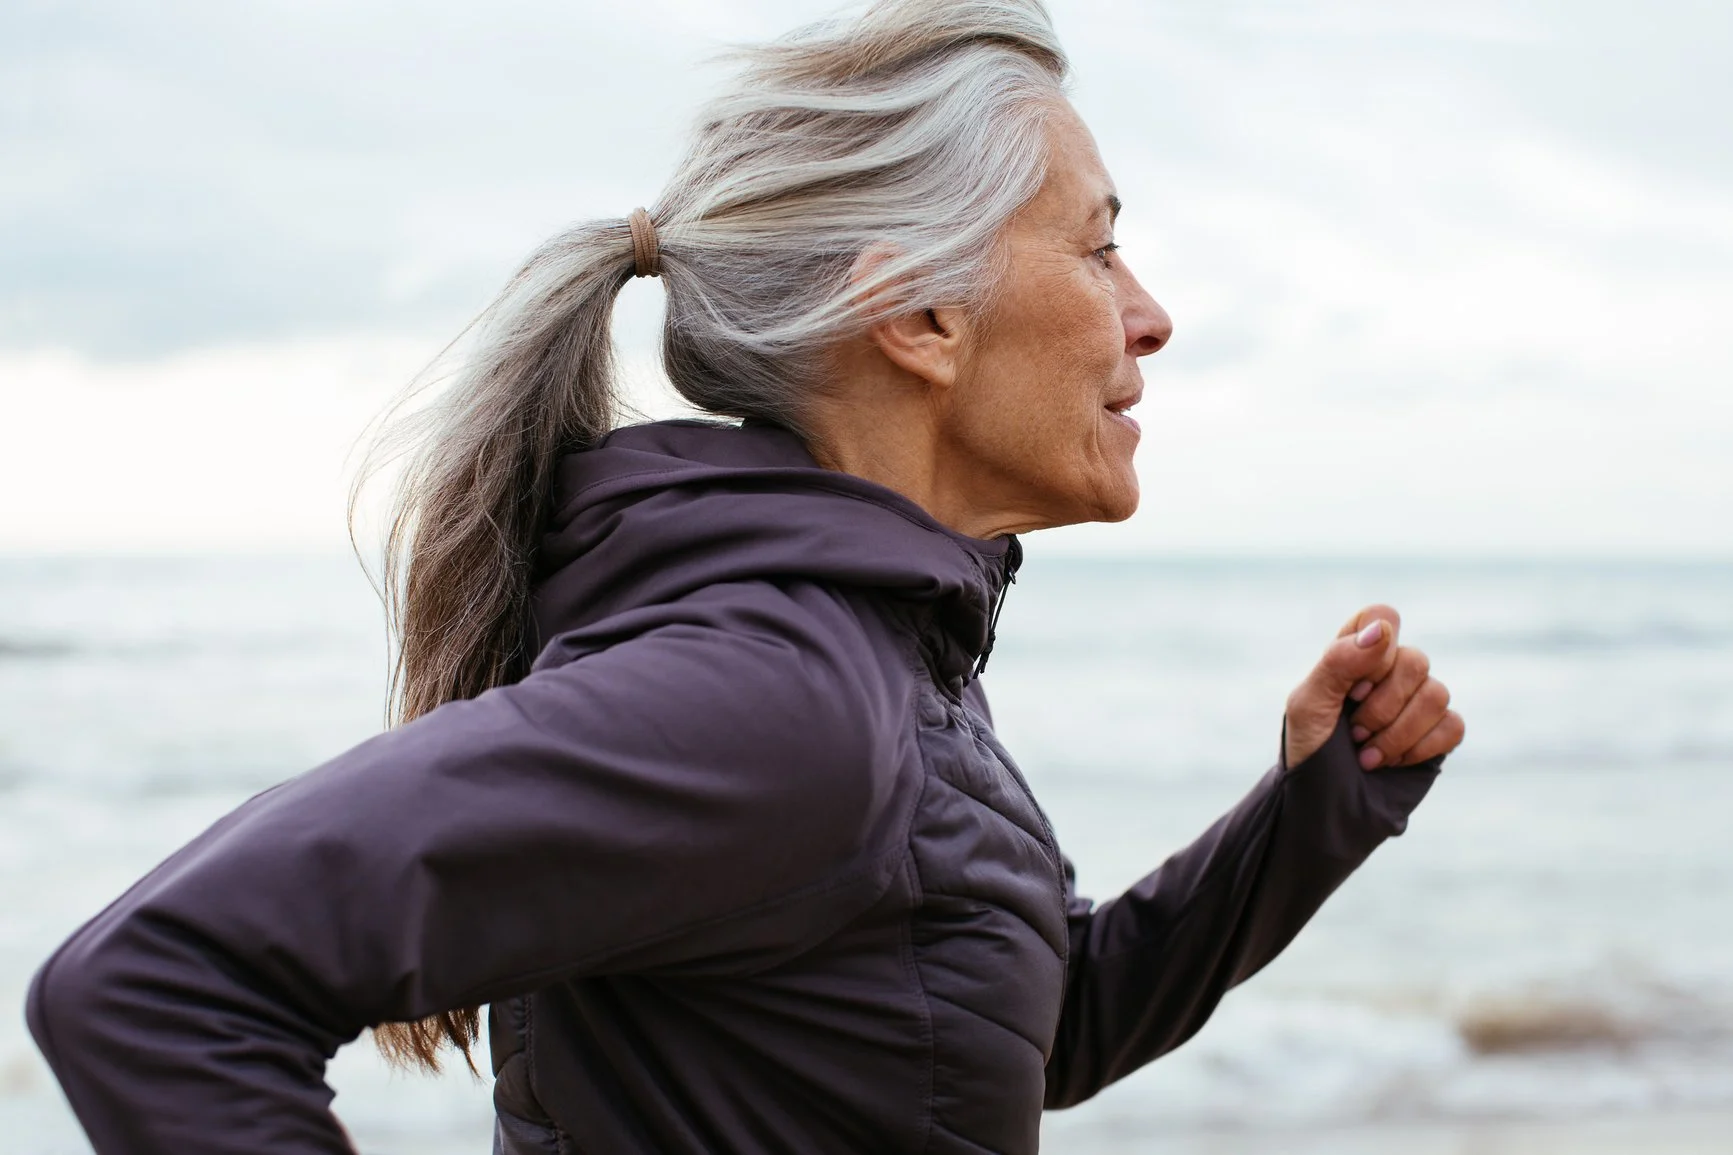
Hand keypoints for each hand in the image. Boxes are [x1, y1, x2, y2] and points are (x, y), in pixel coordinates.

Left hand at [1284, 604, 1465, 769]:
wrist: (1323, 806)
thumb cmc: (1309, 749)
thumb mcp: (1309, 704)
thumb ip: (1339, 662)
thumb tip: (1383, 632)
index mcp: (1355, 653)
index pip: (1383, 618)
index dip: (1374, 652)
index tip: (1351, 689)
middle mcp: (1391, 671)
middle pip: (1416, 660)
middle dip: (1381, 706)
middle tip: (1353, 731)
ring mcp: (1418, 702)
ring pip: (1438, 694)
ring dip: (1397, 733)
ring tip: (1367, 753)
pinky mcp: (1439, 734)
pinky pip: (1453, 725)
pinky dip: (1418, 748)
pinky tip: (1392, 761)